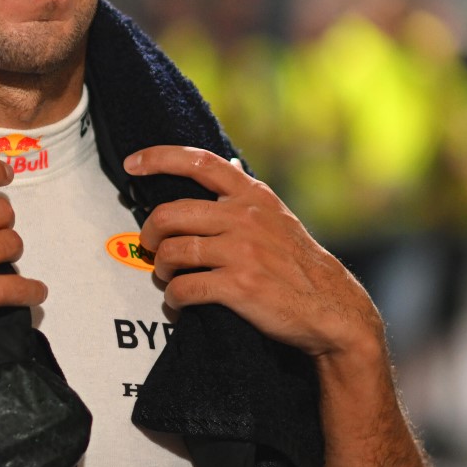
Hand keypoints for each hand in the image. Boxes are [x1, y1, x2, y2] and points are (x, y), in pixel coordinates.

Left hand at [125, 145, 384, 360]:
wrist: (333, 308)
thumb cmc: (298, 263)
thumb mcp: (276, 217)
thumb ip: (245, 196)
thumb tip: (226, 165)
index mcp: (252, 196)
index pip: (200, 162)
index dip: (159, 158)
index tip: (132, 163)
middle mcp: (244, 218)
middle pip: (169, 215)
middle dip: (149, 233)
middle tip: (150, 246)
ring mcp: (242, 252)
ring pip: (172, 252)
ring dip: (161, 268)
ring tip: (168, 276)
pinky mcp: (239, 286)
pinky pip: (184, 288)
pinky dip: (174, 298)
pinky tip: (179, 302)